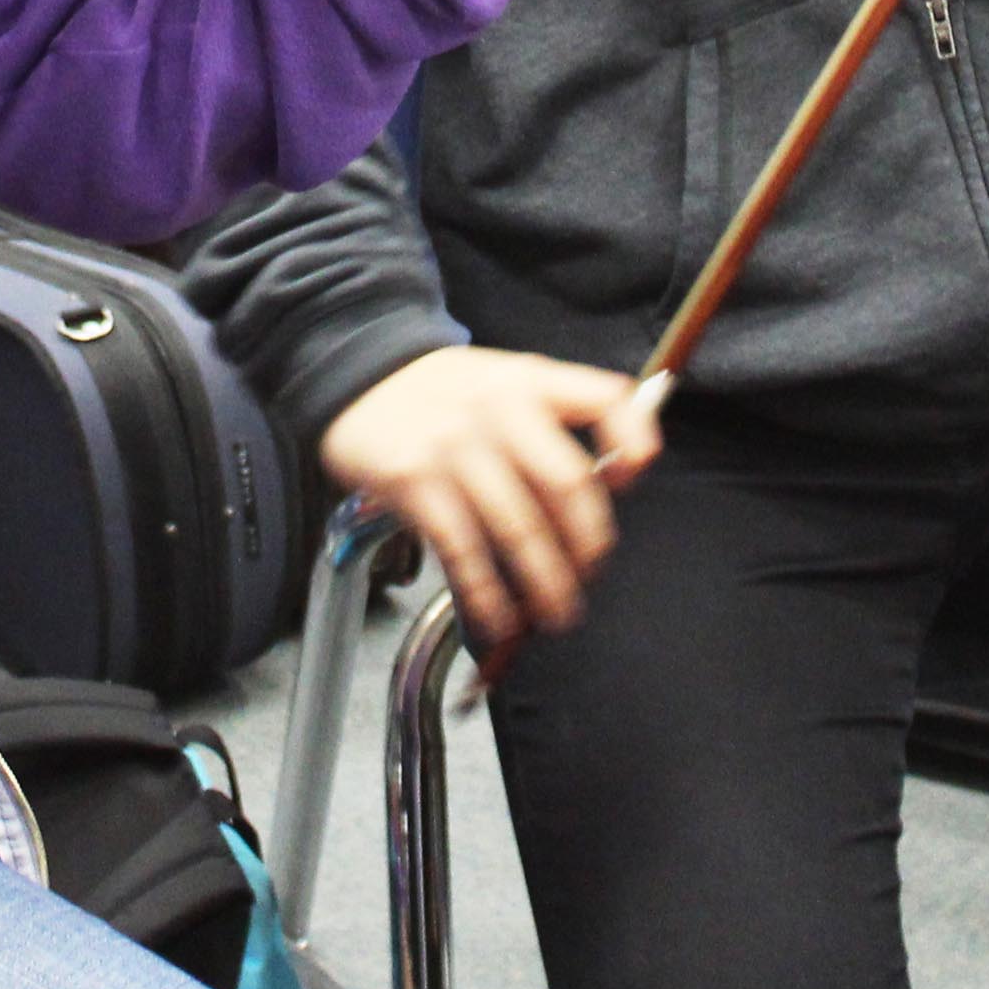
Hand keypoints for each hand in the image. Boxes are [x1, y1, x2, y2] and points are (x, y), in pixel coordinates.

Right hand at [322, 345, 660, 648]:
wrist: (356, 371)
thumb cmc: (441, 390)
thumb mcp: (502, 380)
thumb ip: (550, 418)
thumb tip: (605, 485)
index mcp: (531, 380)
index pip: (606, 399)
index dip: (633, 442)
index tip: (631, 482)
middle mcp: (500, 409)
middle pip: (569, 483)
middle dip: (589, 543)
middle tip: (589, 574)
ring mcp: (455, 445)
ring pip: (520, 527)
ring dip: (545, 581)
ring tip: (558, 611)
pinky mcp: (414, 480)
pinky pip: (463, 549)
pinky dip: (486, 593)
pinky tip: (498, 616)